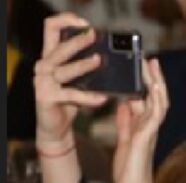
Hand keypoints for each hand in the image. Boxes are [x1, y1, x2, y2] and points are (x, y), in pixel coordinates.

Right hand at [34, 13, 106, 144]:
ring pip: (64, 70)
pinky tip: (102, 98)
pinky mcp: (46, 98)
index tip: (84, 23)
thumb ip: (88, 67)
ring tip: (99, 60)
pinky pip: (71, 95)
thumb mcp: (79, 80)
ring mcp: (42, 82)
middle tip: (94, 36)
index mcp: (51, 56)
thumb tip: (112, 58)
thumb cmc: (70, 100)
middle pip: (60, 48)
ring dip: (83, 65)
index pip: (51, 29)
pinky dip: (88, 97)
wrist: (58, 127)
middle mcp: (44, 66)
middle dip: (78, 41)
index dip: (65, 21)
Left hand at [112, 58, 169, 182]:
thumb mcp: (123, 140)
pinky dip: (156, 100)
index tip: (142, 67)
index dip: (145, 83)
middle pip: (155, 97)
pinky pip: (155, 115)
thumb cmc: (129, 170)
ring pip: (158, 102)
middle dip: (153, 78)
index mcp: (143, 126)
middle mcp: (150, 126)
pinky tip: (154, 88)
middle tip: (150, 59)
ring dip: (157, 84)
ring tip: (153, 66)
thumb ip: (125, 122)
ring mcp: (151, 130)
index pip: (146, 99)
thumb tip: (123, 104)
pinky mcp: (148, 136)